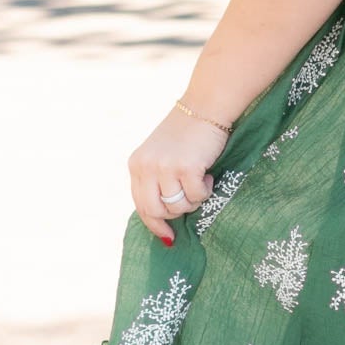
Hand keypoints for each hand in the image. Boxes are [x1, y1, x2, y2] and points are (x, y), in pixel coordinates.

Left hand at [128, 109, 227, 243]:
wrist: (206, 107)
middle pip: (157, 211)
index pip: (140, 205)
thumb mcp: (161, 154)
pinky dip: (205, 190)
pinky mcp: (186, 167)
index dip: (154, 224)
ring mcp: (165, 167)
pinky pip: (197, 196)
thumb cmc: (188, 133)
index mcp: (136, 164)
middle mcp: (146, 167)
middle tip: (190, 199)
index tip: (168, 237)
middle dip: (176, 213)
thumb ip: (155, 180)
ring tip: (200, 181)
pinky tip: (207, 174)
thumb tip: (162, 221)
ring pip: (178, 206)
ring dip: (193, 200)